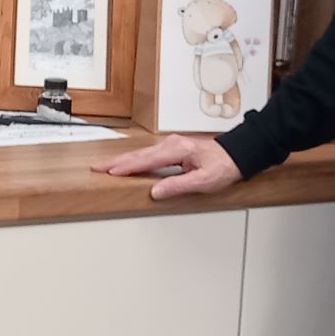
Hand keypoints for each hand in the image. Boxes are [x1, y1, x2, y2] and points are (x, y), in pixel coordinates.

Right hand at [100, 133, 243, 200]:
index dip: (126, 168)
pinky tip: (127, 164)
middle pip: (138, 154)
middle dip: (116, 162)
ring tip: (106, 167)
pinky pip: (147, 154)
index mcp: (177, 150)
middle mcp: (171, 144)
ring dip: (122, 160)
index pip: (146, 160)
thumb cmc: (224, 167)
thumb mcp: (204, 181)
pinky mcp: (172, 148)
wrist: (237, 155)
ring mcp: (171, 144)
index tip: (109, 172)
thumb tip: (156, 191)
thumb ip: (178, 185)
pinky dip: (133, 159)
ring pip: (141, 153)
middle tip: (97, 168)